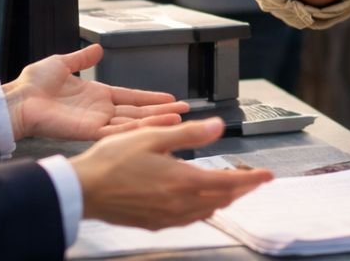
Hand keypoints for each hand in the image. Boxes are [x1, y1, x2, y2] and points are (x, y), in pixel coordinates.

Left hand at [3, 44, 189, 141]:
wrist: (18, 100)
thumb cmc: (33, 84)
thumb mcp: (62, 63)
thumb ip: (82, 56)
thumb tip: (97, 48)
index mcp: (97, 95)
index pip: (131, 97)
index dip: (151, 98)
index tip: (170, 98)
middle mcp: (100, 110)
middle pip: (139, 112)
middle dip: (163, 112)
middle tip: (186, 111)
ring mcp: (97, 122)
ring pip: (133, 124)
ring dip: (156, 122)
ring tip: (179, 120)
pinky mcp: (89, 131)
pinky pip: (117, 132)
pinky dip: (136, 130)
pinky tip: (154, 127)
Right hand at [71, 118, 273, 229]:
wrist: (82, 190)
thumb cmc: (111, 161)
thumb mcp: (152, 137)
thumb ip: (189, 134)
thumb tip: (218, 126)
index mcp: (182, 181)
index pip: (229, 183)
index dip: (251, 179)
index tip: (266, 176)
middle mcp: (179, 203)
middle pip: (222, 200)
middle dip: (242, 190)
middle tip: (253, 181)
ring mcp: (167, 217)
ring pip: (206, 212)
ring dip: (223, 201)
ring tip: (232, 191)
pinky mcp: (154, 223)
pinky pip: (188, 220)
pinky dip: (202, 211)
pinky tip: (199, 205)